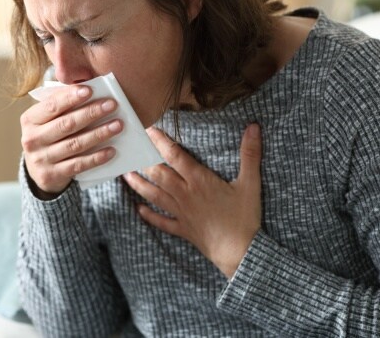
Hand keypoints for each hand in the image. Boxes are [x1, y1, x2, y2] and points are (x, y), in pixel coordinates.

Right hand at [20, 85, 122, 195]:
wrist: (38, 169)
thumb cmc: (49, 134)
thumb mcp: (48, 119)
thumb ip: (62, 104)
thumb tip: (89, 89)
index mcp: (30, 119)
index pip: (51, 106)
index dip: (70, 97)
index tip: (90, 90)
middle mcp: (32, 139)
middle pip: (66, 124)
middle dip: (91, 113)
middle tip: (112, 105)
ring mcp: (40, 159)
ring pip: (75, 144)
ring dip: (99, 134)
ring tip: (117, 125)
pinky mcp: (51, 175)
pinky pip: (78, 165)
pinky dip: (96, 157)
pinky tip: (111, 150)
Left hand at [123, 124, 262, 277]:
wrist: (240, 253)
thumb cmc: (245, 218)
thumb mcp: (250, 183)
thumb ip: (250, 154)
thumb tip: (253, 127)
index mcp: (199, 181)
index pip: (175, 156)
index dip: (161, 142)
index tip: (149, 130)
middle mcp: (185, 194)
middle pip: (158, 174)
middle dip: (144, 161)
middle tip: (131, 150)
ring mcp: (181, 213)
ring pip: (154, 196)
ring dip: (139, 184)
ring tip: (126, 174)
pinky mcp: (183, 229)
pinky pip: (161, 222)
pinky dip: (149, 215)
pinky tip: (139, 209)